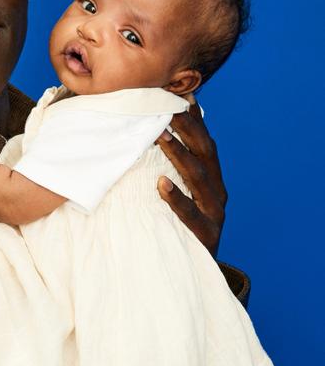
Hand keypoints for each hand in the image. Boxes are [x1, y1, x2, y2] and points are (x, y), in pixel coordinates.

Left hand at [155, 95, 226, 256]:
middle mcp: (216, 191)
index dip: (193, 119)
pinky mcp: (205, 235)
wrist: (194, 271)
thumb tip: (148, 136)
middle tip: (166, 106)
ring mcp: (214, 213)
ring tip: (161, 136)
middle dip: (187, 128)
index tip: (178, 94)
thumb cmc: (180, 227)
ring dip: (179, 155)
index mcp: (211, 178)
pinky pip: (189, 215)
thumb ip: (170, 170)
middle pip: (204, 153)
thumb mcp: (179, 195)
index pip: (203, 142)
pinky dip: (176, 199)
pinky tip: (160, 185)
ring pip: (198, 178)